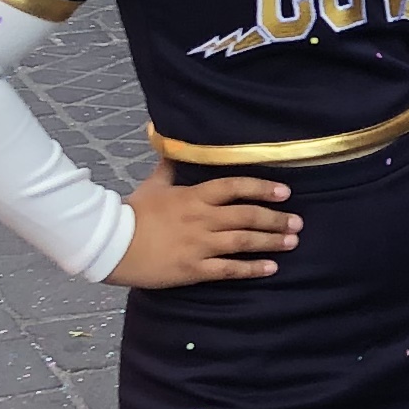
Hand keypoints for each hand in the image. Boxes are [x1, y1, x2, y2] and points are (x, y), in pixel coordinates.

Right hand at [107, 166, 296, 285]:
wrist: (111, 244)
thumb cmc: (133, 213)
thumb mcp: (153, 185)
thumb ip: (169, 167)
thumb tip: (165, 139)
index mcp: (193, 196)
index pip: (235, 187)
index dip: (262, 188)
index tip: (284, 191)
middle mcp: (202, 218)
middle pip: (247, 215)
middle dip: (275, 218)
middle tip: (297, 222)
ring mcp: (199, 244)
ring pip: (243, 241)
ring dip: (271, 241)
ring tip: (291, 242)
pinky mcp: (194, 269)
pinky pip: (229, 269)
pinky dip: (252, 268)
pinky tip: (270, 268)